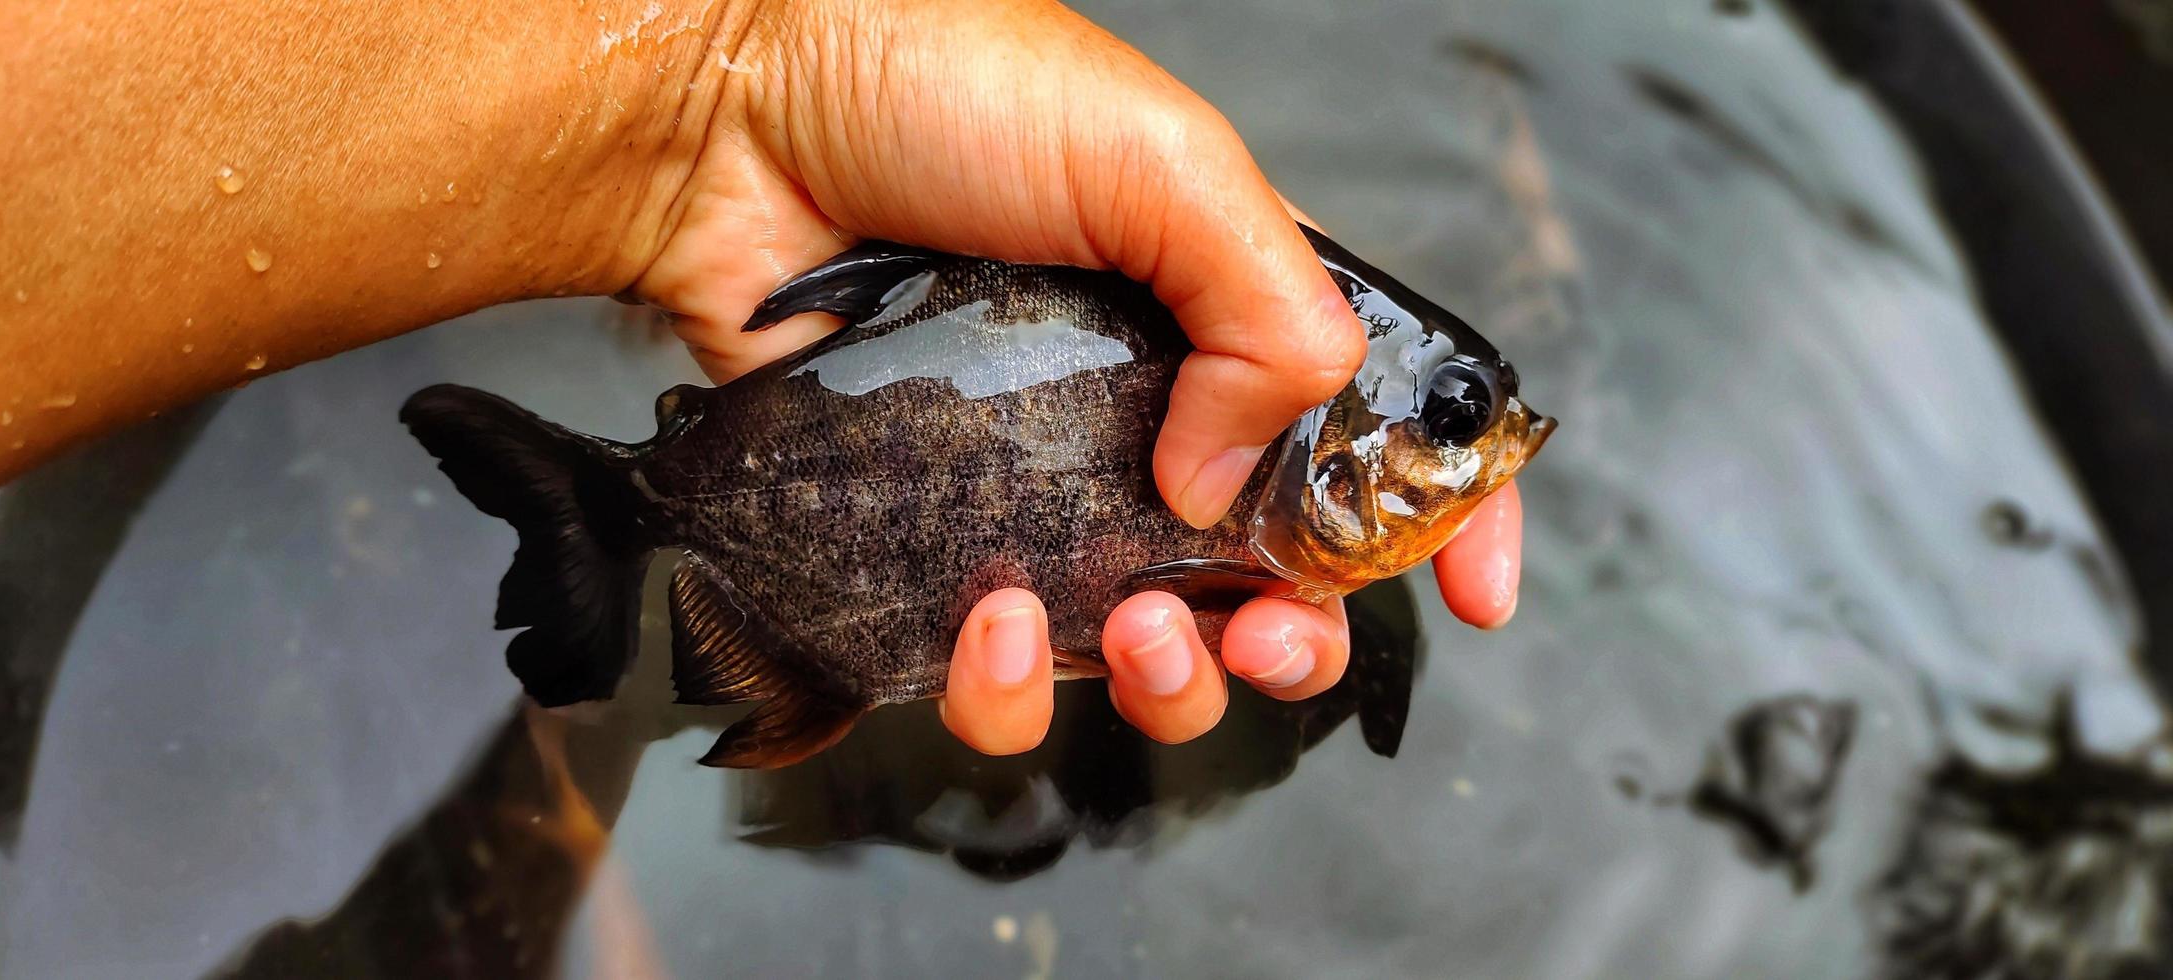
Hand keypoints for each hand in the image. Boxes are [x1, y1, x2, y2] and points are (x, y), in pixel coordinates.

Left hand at [624, 0, 1526, 750]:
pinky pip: (994, 665)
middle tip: (1271, 634)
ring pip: (1145, 649)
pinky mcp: (932, 538)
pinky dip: (1006, 682)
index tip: (1477, 594)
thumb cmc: (942, 92)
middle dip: (1298, 638)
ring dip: (1171, 682)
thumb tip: (1235, 483)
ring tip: (1137, 635)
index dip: (1442, 519)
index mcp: (1229, 308)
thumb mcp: (1163, 165)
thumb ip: (1264, 317)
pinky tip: (989, 623)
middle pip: (1272, 577)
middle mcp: (1149, 409)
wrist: (727, 122)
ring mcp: (1041, 484)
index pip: (1374, 429)